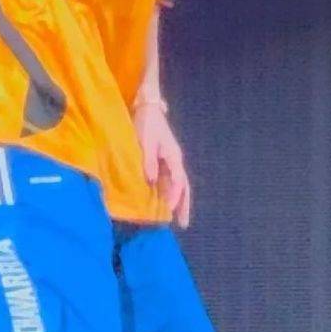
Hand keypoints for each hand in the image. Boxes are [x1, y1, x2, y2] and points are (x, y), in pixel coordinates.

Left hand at [133, 104, 190, 228]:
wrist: (147, 108)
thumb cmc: (147, 124)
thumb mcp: (146, 142)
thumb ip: (149, 161)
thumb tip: (151, 181)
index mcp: (173, 157)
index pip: (178, 181)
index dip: (174, 197)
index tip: (169, 211)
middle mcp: (175, 161)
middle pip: (183, 186)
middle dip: (184, 204)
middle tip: (184, 223)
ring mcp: (170, 160)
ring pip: (177, 185)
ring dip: (177, 200)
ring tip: (177, 218)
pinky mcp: (163, 159)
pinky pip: (169, 180)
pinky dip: (169, 192)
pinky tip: (164, 201)